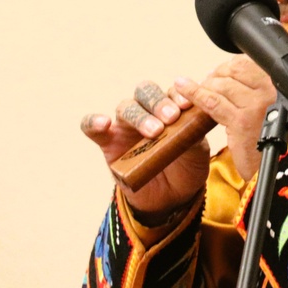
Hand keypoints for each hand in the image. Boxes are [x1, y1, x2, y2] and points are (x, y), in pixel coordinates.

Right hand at [82, 81, 209, 220]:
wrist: (172, 196)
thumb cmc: (186, 165)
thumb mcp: (196, 150)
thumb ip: (193, 133)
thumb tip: (193, 119)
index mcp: (170, 106)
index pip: (169, 91)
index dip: (177, 95)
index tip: (188, 106)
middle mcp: (146, 110)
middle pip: (145, 92)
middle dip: (158, 102)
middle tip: (171, 118)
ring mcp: (125, 126)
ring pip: (125, 107)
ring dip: (139, 116)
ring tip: (155, 132)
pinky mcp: (107, 143)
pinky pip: (91, 126)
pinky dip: (93, 122)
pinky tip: (103, 123)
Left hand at [173, 55, 287, 179]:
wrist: (287, 170)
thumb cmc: (283, 140)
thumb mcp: (279, 109)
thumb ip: (263, 92)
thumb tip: (235, 76)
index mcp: (281, 85)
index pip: (248, 63)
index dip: (229, 67)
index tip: (222, 73)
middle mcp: (271, 91)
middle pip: (233, 71)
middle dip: (216, 75)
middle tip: (208, 84)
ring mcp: (256, 105)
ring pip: (221, 85)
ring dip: (205, 85)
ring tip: (194, 90)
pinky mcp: (241, 122)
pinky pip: (212, 101)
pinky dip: (194, 93)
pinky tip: (183, 87)